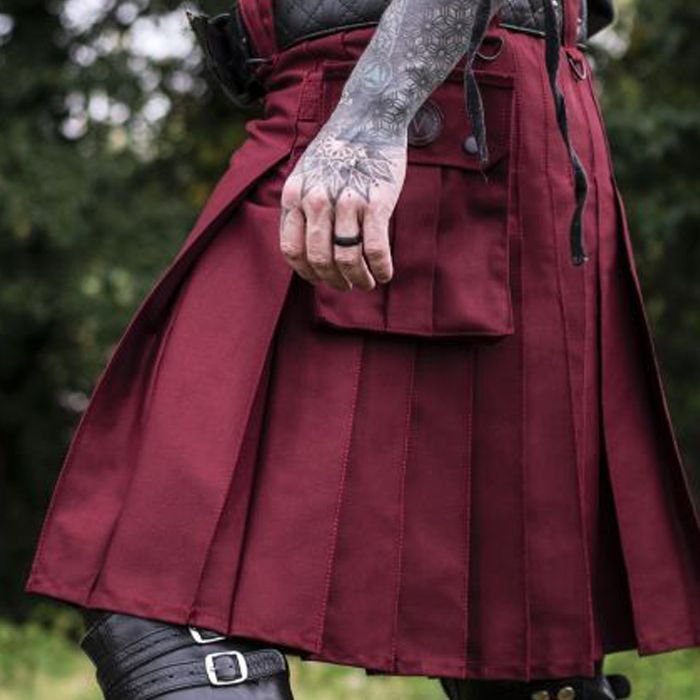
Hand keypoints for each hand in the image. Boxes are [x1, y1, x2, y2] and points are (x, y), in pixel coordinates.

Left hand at [279, 122, 406, 291]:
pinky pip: (375, 249)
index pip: (292, 250)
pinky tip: (385, 274)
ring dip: (358, 280)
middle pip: (319, 260)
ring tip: (366, 283)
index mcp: (295, 195)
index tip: (320, 278)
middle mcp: (316, 200)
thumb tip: (307, 253)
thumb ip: (302, 209)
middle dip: (333, 281)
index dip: (306, 272)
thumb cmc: (339, 150)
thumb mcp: (306, 175)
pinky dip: (380, 269)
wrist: (368, 116)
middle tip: (346, 285)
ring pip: (347, 260)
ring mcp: (346, 201)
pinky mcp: (376, 202)